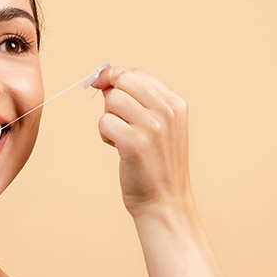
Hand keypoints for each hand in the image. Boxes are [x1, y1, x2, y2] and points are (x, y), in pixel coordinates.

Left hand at [91, 66, 192, 217]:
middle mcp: (167, 112)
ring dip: (108, 119)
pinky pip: (104, 122)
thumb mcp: (159, 127)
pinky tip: (117, 148)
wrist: (165, 202)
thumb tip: (106, 81)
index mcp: (176, 104)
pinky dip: (105, 135)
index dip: (114, 75)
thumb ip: (138, 101)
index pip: (137, 73)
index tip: (100, 82)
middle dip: (111, 96)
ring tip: (121, 138)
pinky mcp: (135, 144)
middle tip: (115, 118)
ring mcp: (152, 127)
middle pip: (123, 81)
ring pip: (111, 101)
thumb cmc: (157, 165)